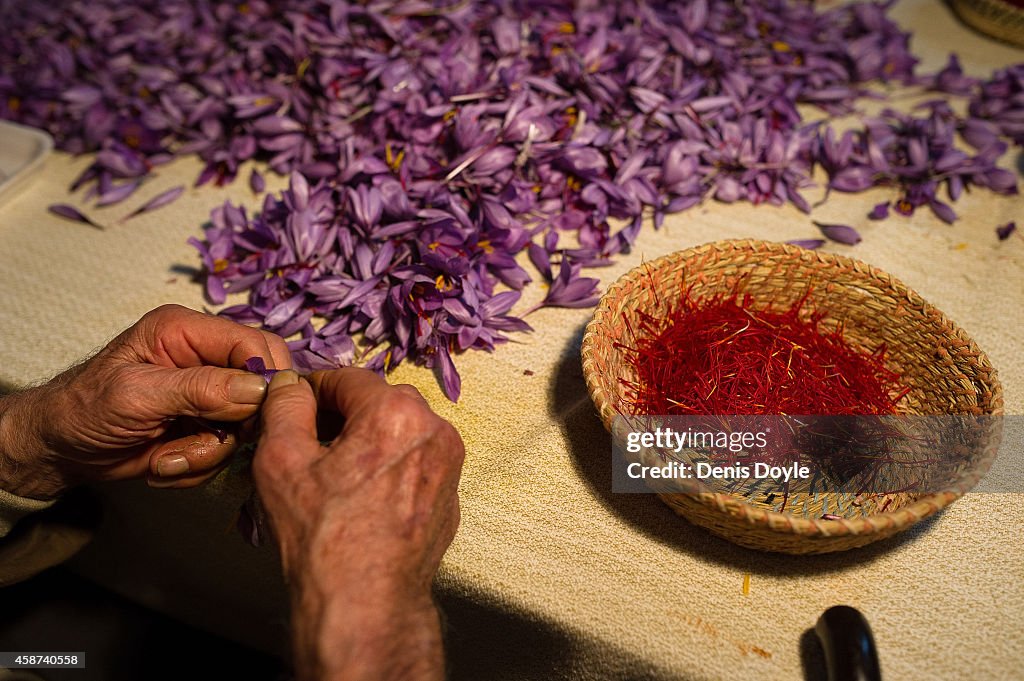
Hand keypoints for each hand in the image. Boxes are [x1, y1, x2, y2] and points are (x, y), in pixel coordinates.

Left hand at [0, 304, 290, 498]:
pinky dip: (198, 465)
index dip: (264, 379)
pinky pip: (227, 450)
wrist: (58, 450)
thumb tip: (257, 389)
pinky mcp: (204, 425)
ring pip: (245, 426)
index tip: (252, 416)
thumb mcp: (138, 396)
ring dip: (208, 452)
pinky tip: (164, 461)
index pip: (255, 343)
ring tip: (165, 457)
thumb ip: (200, 389)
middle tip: (205, 442)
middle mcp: (203, 358)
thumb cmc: (82, 410)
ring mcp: (206, 395)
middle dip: (235, 425)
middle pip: (260, 387)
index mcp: (187, 331)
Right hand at [254, 368, 463, 680]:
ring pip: (398, 433)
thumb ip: (285, 407)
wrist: (366, 605)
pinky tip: (358, 497)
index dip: (312, 387)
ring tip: (329, 473)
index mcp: (397, 413)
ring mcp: (449, 466)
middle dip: (340, 415)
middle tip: (304, 440)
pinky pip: (414, 464)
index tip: (292, 400)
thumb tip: (291, 385)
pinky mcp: (450, 497)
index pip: (347, 377)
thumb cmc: (325, 539)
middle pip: (377, 402)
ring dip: (365, 440)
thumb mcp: (281, 460)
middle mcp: (435, 431)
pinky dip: (387, 468)